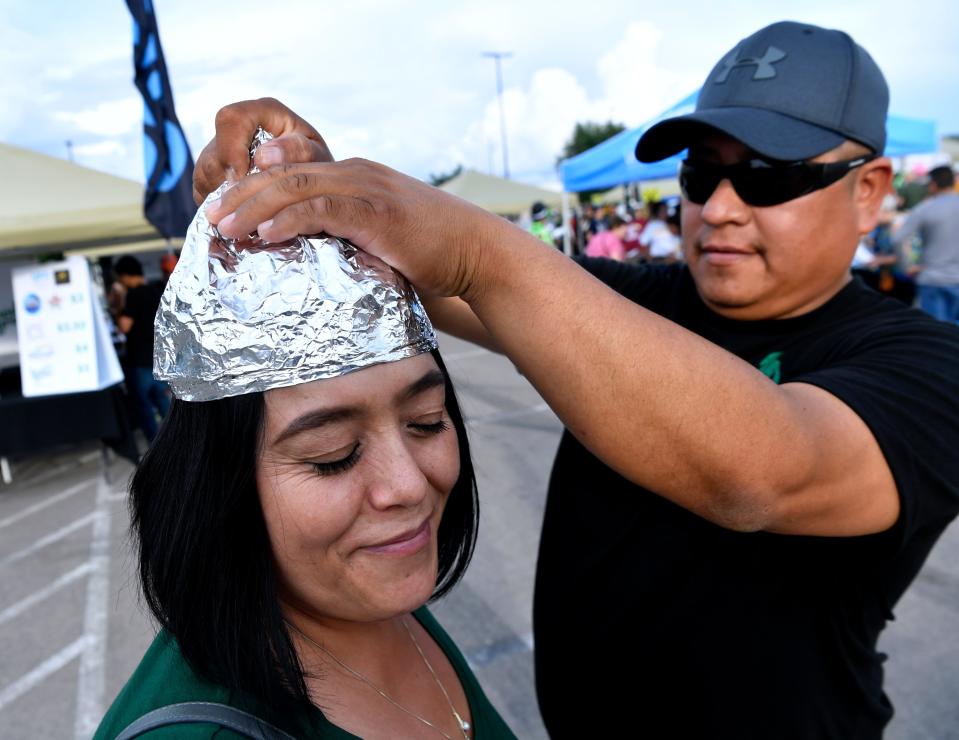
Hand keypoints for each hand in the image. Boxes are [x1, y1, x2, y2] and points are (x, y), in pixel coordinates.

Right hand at [192, 98, 333, 203]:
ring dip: (228, 201)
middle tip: (253, 207)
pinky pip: (204, 194)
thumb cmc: (316, 165)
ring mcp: (218, 150)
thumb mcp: (318, 157)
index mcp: (263, 112)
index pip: (231, 119)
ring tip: (253, 213)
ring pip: (206, 177)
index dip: (232, 150)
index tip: (244, 178)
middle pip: (215, 153)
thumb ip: (297, 152)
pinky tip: (244, 215)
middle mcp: (236, 128)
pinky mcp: (209, 176)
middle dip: (231, 185)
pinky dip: (223, 209)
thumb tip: (263, 157)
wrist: (311, 182)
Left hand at [204, 158, 508, 299]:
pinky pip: (322, 209)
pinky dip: (289, 219)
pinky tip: (265, 234)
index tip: (228, 213)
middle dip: (243, 195)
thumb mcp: (382, 239)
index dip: (254, 191)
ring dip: (254, 206)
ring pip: (295, 187)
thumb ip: (349, 240)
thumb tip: (318, 267)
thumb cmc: (433, 254)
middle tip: (211, 218)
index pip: (292, 175)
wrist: (476, 253)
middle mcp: (356, 174)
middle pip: (284, 175)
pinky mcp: (376, 212)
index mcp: (354, 178)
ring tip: (225, 228)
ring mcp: (366, 189)